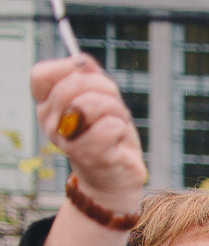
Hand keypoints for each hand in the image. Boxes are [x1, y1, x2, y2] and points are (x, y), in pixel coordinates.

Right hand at [30, 55, 144, 209]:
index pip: (42, 74)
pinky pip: (110, 127)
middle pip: (75, 84)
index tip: (89, 78)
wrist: (116, 177)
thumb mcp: (100, 97)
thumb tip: (81, 62)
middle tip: (113, 108)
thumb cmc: (108, 134)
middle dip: (106, 90)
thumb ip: (89, 74)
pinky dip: (123, 129)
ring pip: (93, 103)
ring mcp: (67, 140)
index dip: (69, 69)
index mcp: (47, 105)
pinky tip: (119, 141)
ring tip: (117, 125)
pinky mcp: (89, 155)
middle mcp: (50, 122)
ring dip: (117, 110)